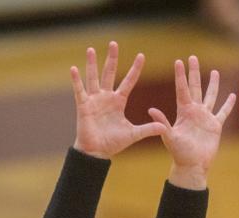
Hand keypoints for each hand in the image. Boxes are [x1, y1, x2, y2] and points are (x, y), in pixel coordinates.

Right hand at [71, 42, 164, 158]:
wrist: (97, 152)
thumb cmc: (113, 143)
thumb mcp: (133, 134)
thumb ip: (148, 129)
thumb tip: (164, 128)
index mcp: (118, 101)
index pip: (128, 82)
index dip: (135, 70)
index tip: (142, 56)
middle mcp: (106, 97)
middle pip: (109, 73)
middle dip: (112, 59)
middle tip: (114, 43)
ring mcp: (94, 100)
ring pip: (93, 78)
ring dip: (92, 64)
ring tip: (91, 50)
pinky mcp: (84, 106)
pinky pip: (80, 91)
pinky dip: (76, 80)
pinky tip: (74, 68)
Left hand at [148, 56, 236, 189]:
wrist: (192, 165)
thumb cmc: (179, 153)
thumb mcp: (169, 137)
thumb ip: (162, 123)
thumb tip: (151, 110)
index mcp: (183, 112)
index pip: (182, 89)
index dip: (181, 76)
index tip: (178, 61)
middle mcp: (194, 111)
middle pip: (195, 87)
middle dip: (194, 73)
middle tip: (192, 57)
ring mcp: (205, 118)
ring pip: (210, 96)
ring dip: (212, 84)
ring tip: (214, 71)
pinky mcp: (215, 126)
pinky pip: (223, 112)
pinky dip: (228, 104)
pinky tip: (232, 95)